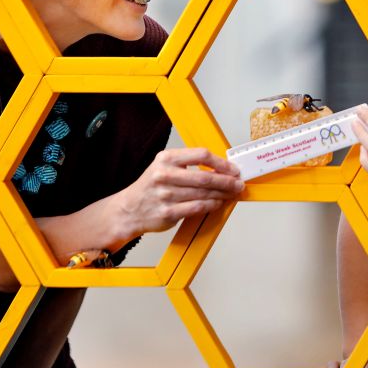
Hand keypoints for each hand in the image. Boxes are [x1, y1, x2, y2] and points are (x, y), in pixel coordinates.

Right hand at [112, 147, 243, 237]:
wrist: (129, 209)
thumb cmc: (151, 186)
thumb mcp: (164, 166)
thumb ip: (188, 164)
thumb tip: (220, 167)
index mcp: (166, 159)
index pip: (201, 155)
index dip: (221, 162)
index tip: (233, 169)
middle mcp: (165, 175)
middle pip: (205, 176)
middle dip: (227, 181)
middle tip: (238, 183)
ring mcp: (166, 195)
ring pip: (204, 194)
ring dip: (222, 194)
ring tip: (232, 193)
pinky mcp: (168, 212)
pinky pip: (198, 208)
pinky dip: (212, 205)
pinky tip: (218, 203)